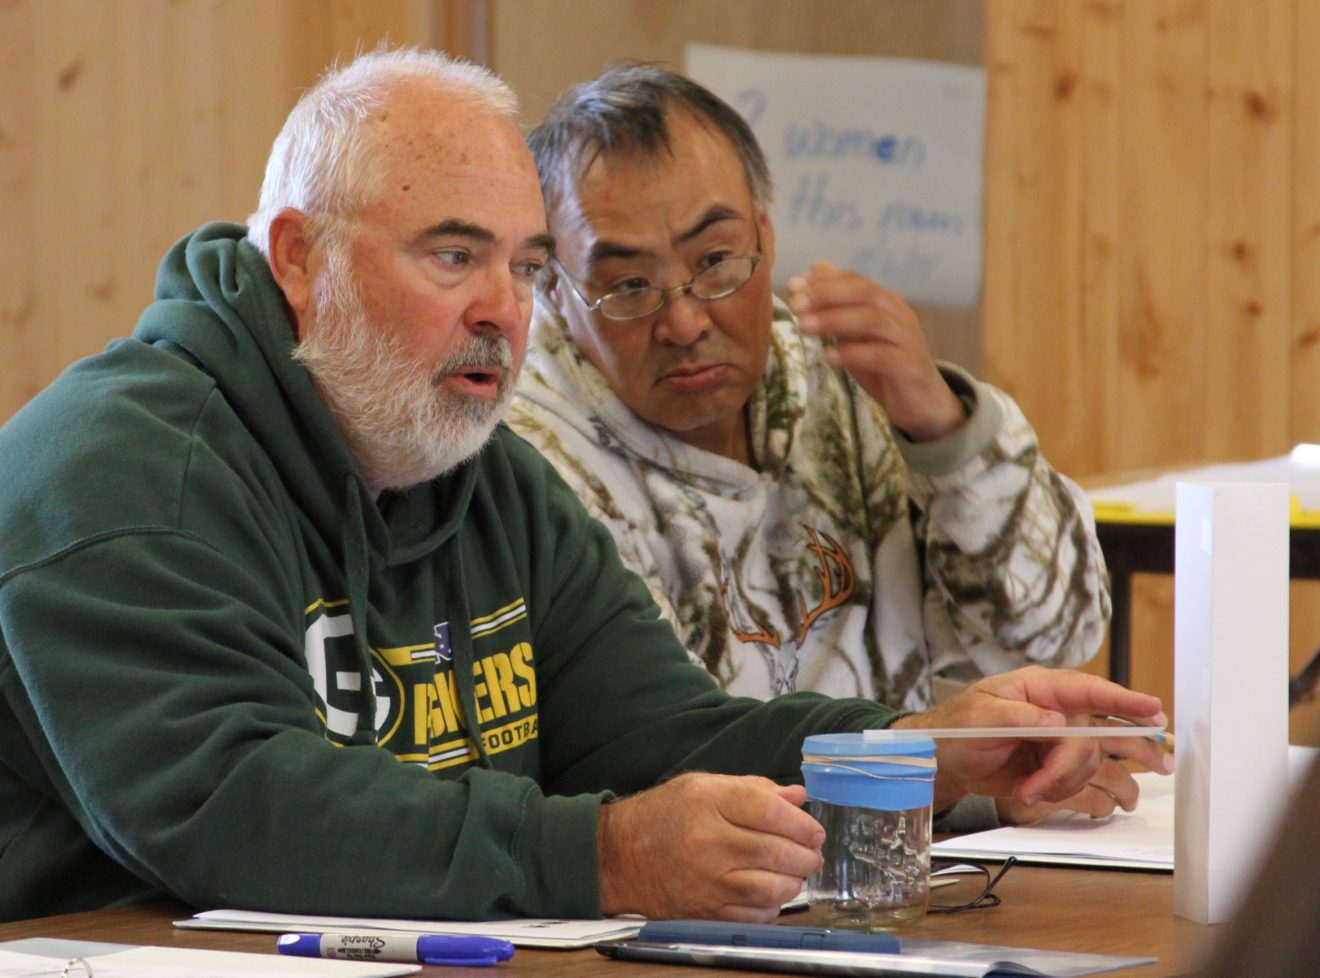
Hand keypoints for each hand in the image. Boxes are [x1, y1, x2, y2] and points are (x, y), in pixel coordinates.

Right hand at [596, 772, 824, 920]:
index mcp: (707, 802)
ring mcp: (706, 881)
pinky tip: (770, 893)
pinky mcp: (705, 911)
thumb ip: (752, 789)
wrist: (620, 855)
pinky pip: (754, 916)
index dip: (801, 823)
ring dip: (793, 882)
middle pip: (777, 852)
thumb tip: (797, 797)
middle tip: (812, 853)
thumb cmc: (665, 814)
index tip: (814, 830)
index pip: (769, 811)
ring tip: (795, 873)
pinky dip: (772, 907)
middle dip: (806, 855)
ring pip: (771, 888)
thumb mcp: (704, 786)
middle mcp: (707, 842)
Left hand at [787, 260, 965, 440]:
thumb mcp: (857, 334)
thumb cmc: (885, 366)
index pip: (855, 280)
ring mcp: (907, 339)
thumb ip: (839, 305)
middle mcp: (899, 314)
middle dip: (827, 295)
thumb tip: (816, 267)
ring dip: (835, 321)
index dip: (824, 281)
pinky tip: (829, 358)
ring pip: (872, 320)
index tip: (793, 286)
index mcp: (886, 302)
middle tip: (796, 305)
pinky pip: (881, 356)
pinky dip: (853, 354)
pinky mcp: (910, 366)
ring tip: (804, 328)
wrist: (923, 403)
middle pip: (864, 293)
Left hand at [890, 666, 1172, 811]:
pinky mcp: (1057, 768)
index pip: (1088, 689)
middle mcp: (1058, 712)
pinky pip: (1083, 783)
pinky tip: (1047, 795)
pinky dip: (1066, 794)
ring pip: (1091, 762)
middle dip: (1085, 761)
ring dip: (1064, 782)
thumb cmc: (959, 727)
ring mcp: (1060, 741)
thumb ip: (1018, 715)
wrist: (946, 760)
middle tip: (1113, 771)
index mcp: (1040, 689)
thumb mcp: (980, 716)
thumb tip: (1055, 721)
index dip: (1123, 698)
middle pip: (1095, 734)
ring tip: (1032, 790)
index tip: (1153, 709)